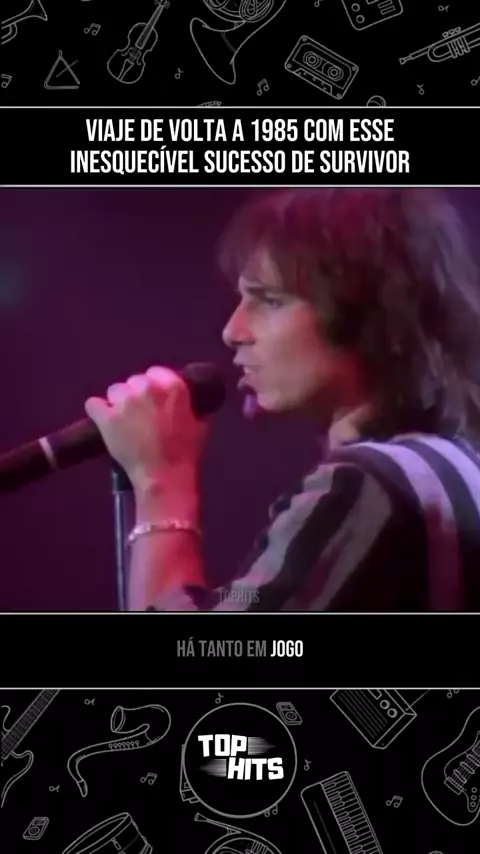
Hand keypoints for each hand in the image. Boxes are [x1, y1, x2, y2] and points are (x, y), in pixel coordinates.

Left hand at [84, 366, 209, 491]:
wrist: (164, 475)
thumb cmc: (186, 453)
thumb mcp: (199, 426)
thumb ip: (192, 410)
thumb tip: (190, 406)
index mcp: (173, 386)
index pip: (156, 372)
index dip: (153, 385)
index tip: (153, 399)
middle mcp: (147, 387)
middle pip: (134, 381)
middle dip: (135, 395)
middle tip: (139, 414)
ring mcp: (125, 401)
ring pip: (114, 390)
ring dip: (117, 403)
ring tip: (121, 420)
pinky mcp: (106, 417)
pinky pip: (93, 404)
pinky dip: (97, 412)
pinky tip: (103, 421)